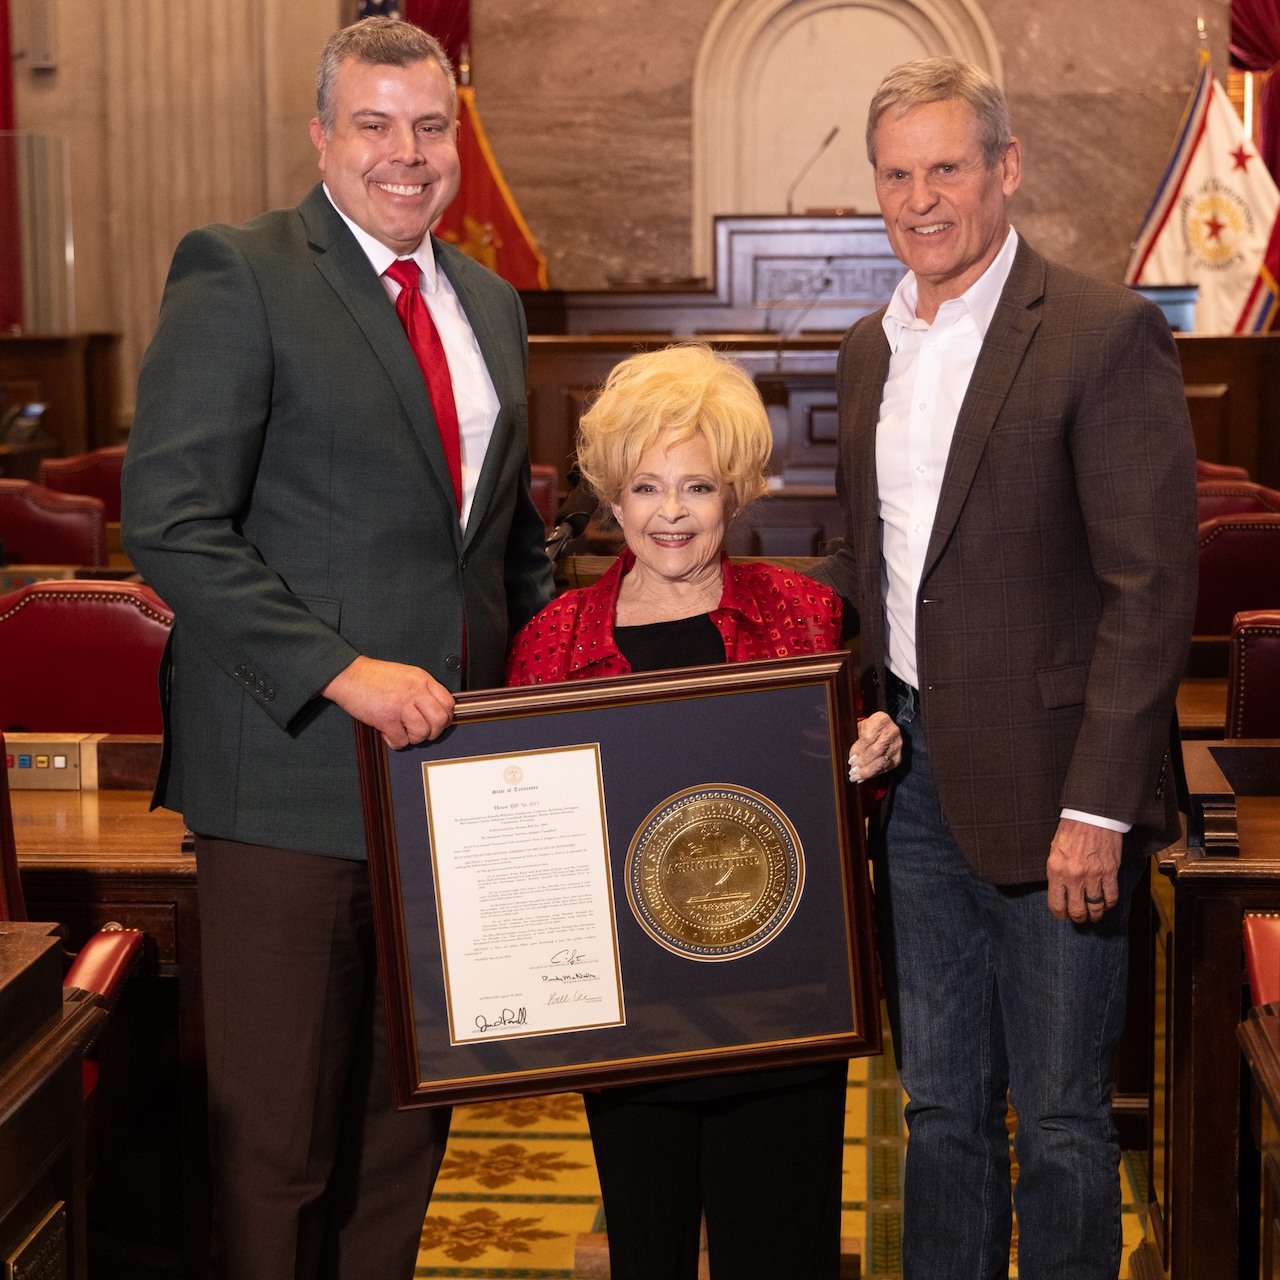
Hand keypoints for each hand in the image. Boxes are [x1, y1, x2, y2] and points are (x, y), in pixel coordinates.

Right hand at [322, 656, 453, 748]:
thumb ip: (423, 689)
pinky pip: (401, 740)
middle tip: (423, 732)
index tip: (439, 723)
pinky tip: (389, 733)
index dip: (446, 717)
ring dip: (414, 738)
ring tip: (403, 731)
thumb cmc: (375, 676)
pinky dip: (396, 742)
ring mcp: (401, 704)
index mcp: (422, 679)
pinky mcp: (385, 718)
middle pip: (440, 720)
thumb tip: (436, 710)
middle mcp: (415, 691)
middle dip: (434, 732)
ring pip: (422, 733)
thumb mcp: (406, 674)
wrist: (348, 675)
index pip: (448, 703)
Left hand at [848, 712, 901, 781]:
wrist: (888, 729)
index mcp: (881, 721)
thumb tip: (842, 750)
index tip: (850, 760)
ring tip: (856, 777)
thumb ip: (854, 736)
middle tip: (852, 772)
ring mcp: (896, 746)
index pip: (867, 739)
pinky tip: (864, 777)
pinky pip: (885, 768)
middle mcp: (891, 733)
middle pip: (876, 752)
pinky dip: (873, 774)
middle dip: (862, 763)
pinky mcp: (897, 758)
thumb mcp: (861, 726)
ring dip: (867, 772)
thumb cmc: (870, 728)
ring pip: (881, 762)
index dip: (858, 751)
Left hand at [1046, 818, 1121, 922]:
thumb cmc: (1071, 831)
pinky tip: (1105, 903)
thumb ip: (1056, 873)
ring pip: (1096, 907)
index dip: (1060, 915)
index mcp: (1056, 871)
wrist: (1091, 816)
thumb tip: (1059, 891)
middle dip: (1078, 918)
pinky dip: (1109, 904)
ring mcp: (1093, 875)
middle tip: (1079, 918)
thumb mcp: (1054, 852)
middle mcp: (1074, 876)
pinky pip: (1111, 897)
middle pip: (1077, 910)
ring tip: (1094, 914)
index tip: (1062, 916)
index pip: (1056, 904)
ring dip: (1095, 914)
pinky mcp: (1110, 872)